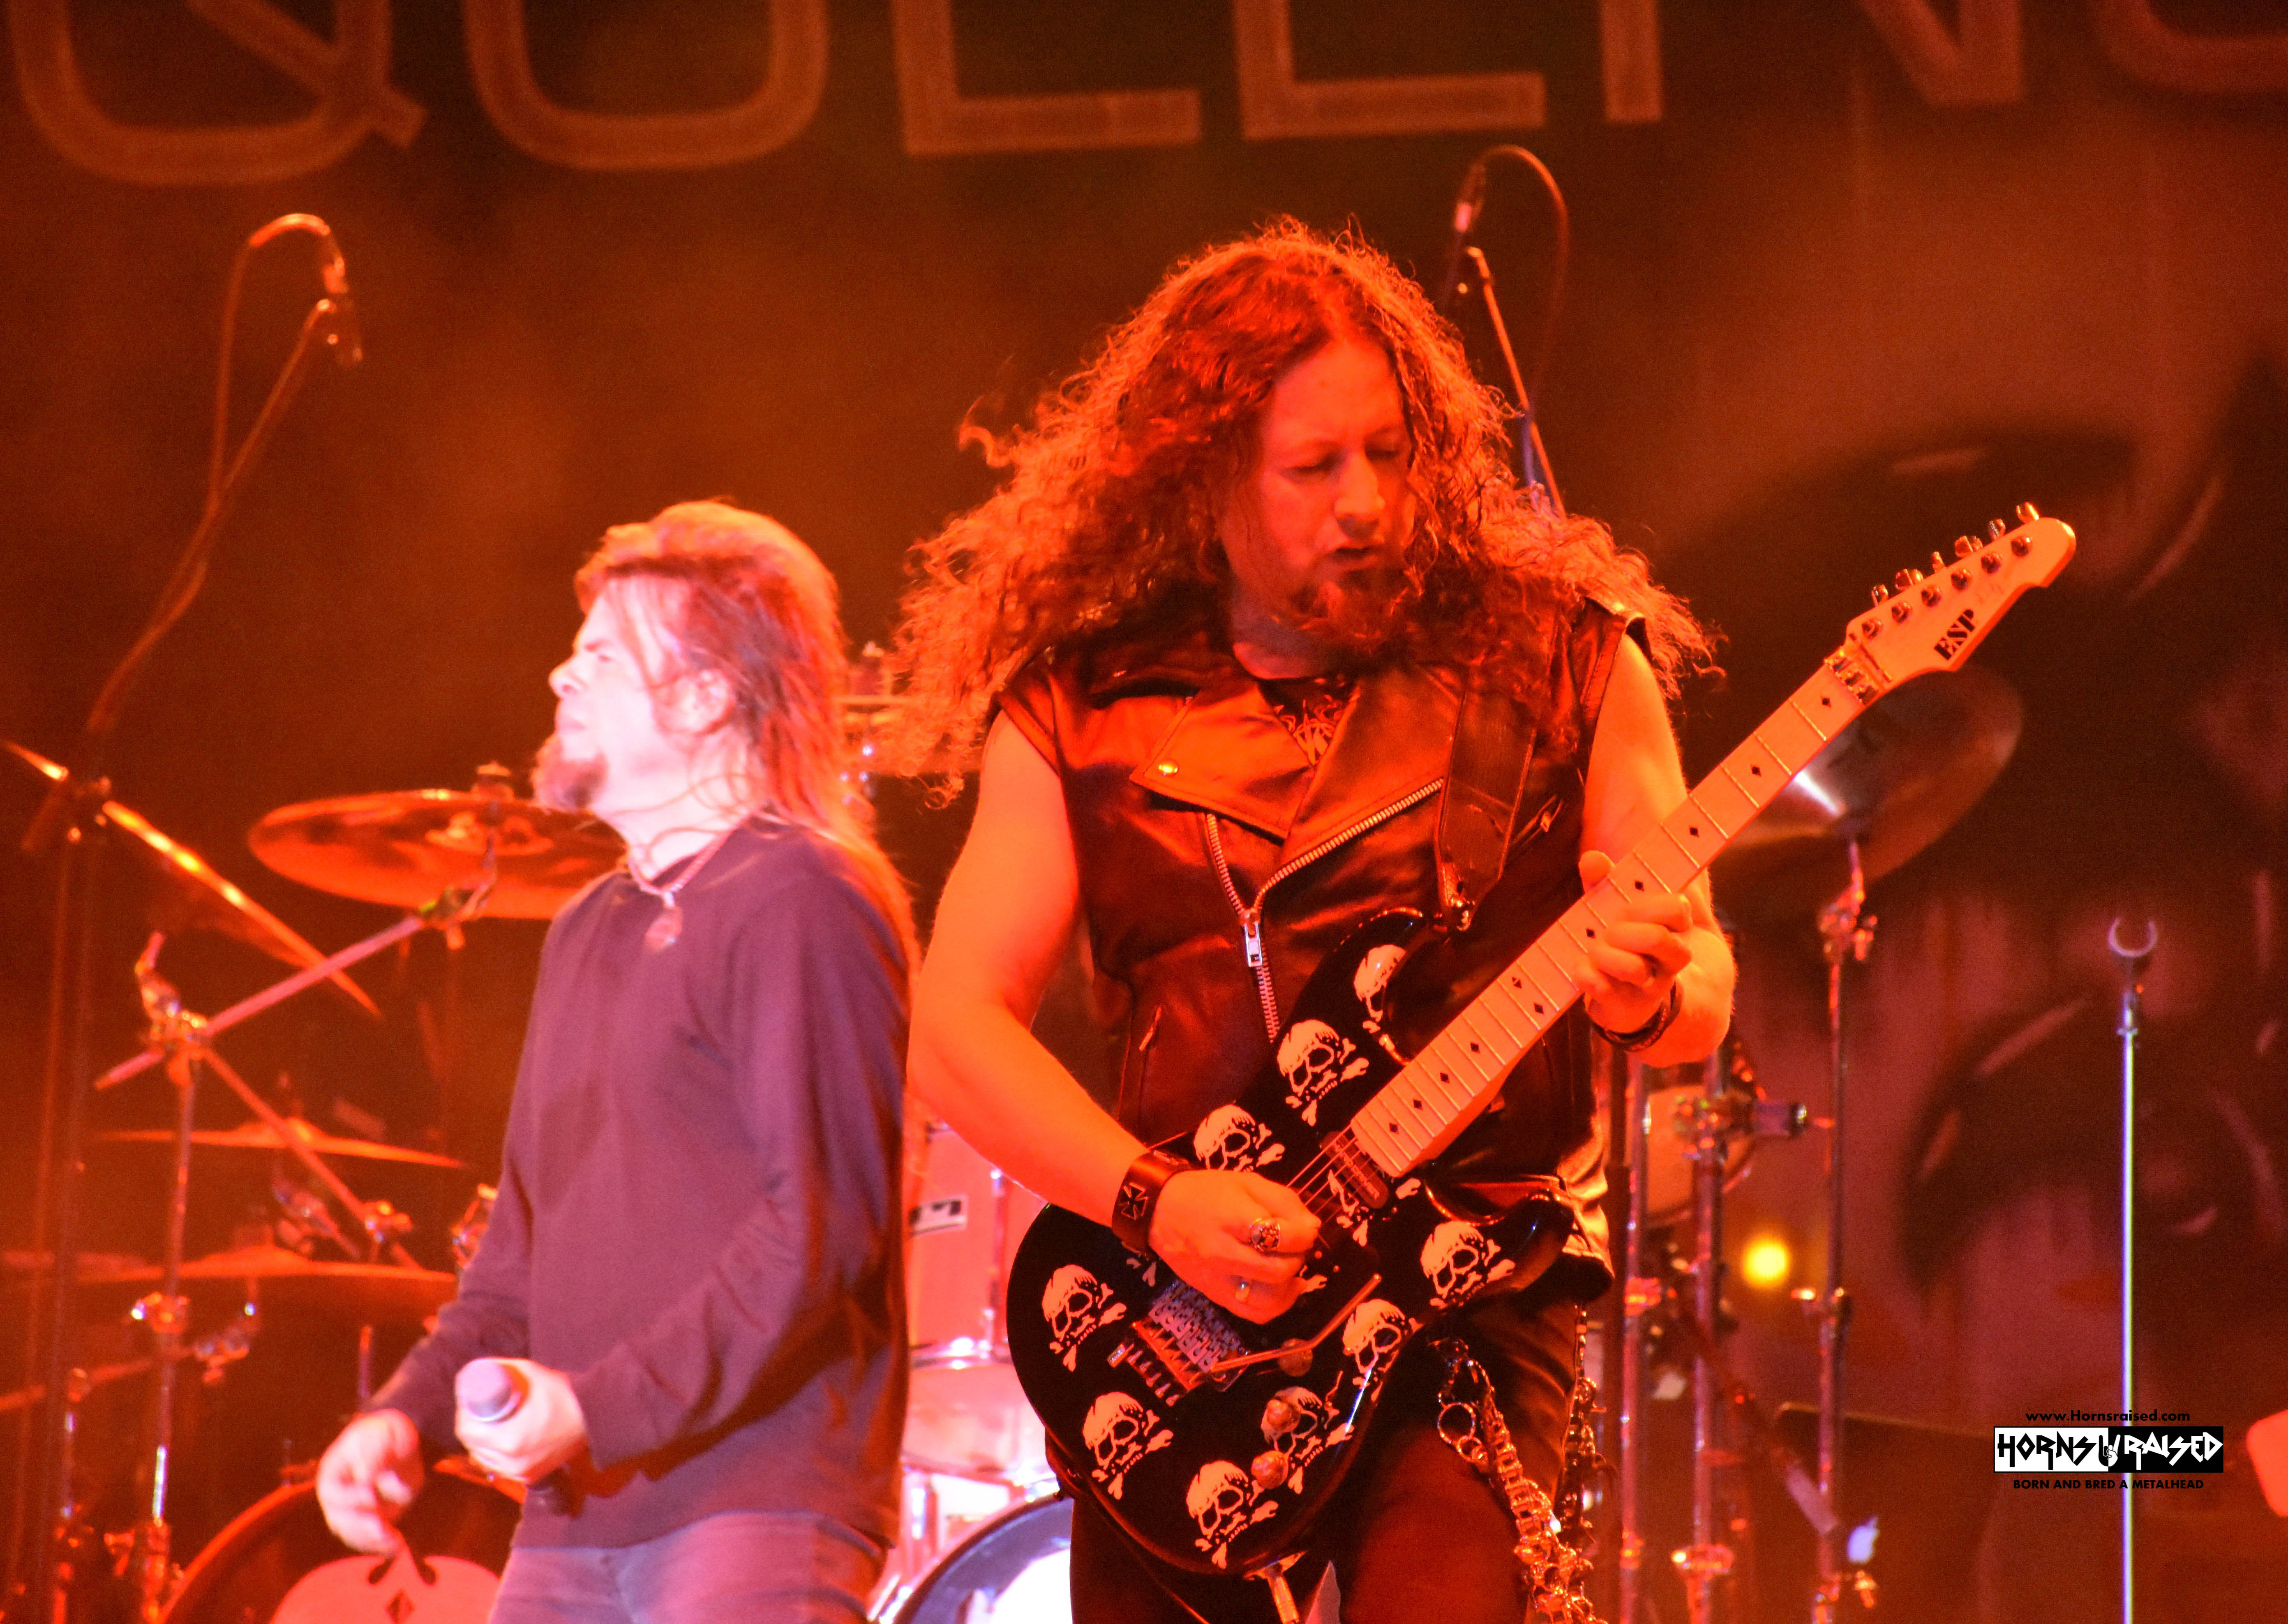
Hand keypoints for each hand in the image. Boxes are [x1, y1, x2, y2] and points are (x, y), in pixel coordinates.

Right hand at [316, 1409, 423, 1552]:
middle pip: (339, 1520)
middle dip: (360, 1527)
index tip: (371, 1494)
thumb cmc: (386, 1433)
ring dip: (373, 1541)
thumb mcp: (383, 1434)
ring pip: (354, 1535)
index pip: (333, 1493)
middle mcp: (338, 1497)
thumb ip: (374, 1454)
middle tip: (381, 1528)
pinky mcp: (370, 1521)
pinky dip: (383, 1546)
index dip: (350, 1497)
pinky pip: (370, 1540)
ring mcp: (353, 1512)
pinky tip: (400, 1547)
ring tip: (395, 1541)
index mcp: (333, 1473)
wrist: (400, 1443)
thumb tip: (366, 1477)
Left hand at [455, 1359, 586, 1482]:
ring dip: (480, 1443)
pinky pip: (500, 1468)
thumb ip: (501, 1370)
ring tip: (487, 1424)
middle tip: (476, 1409)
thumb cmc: (561, 1392)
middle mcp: (511, 1462)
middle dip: (470, 1428)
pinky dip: (495, 1455)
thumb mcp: (529, 1372)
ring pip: (484, 1459)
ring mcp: (521, 1473)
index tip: (468, 1400)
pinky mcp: (530, 1477)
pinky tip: (499, 1441)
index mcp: (509, 1441)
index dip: (463, 1414)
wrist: (593, 1415)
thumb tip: (475, 1371)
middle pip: (472, 1447)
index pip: (467, 1431)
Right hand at [1148, 1168, 1321, 1324]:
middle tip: (1293, 1246)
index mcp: (1230, 1219)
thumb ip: (1283, 1201)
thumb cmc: (1206, 1192)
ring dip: (1288, 1285)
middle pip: (1277, 1271)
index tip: (1306, 1229)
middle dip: (1296, 1258)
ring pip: (1267, 1301)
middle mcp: (1222, 1254)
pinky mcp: (1213, 1295)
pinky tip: (1281, 1288)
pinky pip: (1252, 1314)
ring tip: (1288, 1267)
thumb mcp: (1247, 1181)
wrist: (1159, 1210)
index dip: (1303, 1234)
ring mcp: (1216, 1280)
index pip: (1278, 1236)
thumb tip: (1311, 1227)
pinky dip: (1275, 1305)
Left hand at [1574, 849, 1691, 1033]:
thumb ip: (1604, 883)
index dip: (1651, 906)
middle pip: (1656, 937)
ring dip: (1606, 954)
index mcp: (1673, 933)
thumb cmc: (1623, 946)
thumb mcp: (1615, 910)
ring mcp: (1647, 988)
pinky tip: (1582, 970)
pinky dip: (1588, 976)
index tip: (1631, 909)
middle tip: (1611, 932)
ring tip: (1596, 952)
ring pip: (1634, 968)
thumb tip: (1592, 858)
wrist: (1630, 1004)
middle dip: (1624, 930)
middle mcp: (1667, 962)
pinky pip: (1603, 989)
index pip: (1677, 909)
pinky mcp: (1623, 1008)